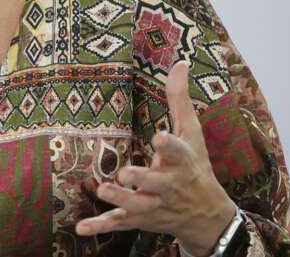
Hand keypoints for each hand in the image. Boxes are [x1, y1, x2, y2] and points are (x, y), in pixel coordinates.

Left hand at [75, 61, 235, 255]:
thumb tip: (179, 61)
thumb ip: (180, 99)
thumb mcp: (192, 133)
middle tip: (125, 173)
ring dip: (120, 200)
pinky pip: (119, 224)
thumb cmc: (195, 165)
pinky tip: (82, 228)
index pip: (179, 151)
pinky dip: (101, 227)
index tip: (161, 137)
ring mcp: (154, 204)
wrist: (207, 215)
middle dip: (142, 179)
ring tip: (103, 191)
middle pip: (155, 183)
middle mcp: (168, 185)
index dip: (170, 145)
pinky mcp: (139, 219)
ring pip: (137, 205)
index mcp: (181, 161)